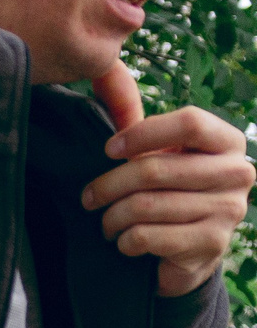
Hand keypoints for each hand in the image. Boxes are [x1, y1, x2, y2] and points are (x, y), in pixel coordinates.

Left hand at [82, 65, 252, 297]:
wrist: (190, 252)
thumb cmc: (170, 192)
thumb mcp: (162, 154)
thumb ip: (138, 122)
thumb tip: (106, 74)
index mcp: (228, 142)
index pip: (189, 123)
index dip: (141, 134)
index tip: (108, 150)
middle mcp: (238, 172)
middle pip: (155, 169)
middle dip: (108, 185)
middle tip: (88, 198)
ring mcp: (229, 210)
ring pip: (145, 206)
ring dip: (112, 217)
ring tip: (106, 221)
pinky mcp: (212, 243)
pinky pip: (148, 236)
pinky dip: (124, 240)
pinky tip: (124, 241)